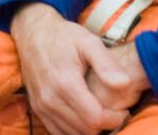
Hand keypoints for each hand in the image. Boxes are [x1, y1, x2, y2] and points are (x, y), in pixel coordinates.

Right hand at [10, 3, 138, 134]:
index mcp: (65, 83)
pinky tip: (85, 117)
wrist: (33, 33)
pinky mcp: (37, 109)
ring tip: (102, 113)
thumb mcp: (88, 42)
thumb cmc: (64, 37)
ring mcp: (42, 106)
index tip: (124, 110)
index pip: (95, 119)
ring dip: (90, 129)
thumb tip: (125, 83)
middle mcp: (50, 99)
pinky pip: (58, 132)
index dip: (115, 119)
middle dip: (105, 126)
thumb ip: (106, 63)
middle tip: (116, 113)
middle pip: (86, 130)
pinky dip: (75, 130)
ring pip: (73, 134)